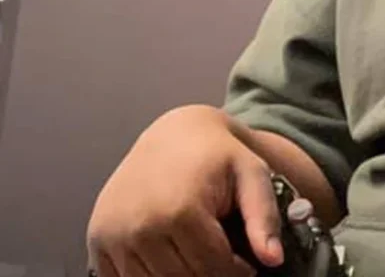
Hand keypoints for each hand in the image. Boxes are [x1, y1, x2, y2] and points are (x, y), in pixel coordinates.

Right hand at [86, 104, 284, 275]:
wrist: (174, 134)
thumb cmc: (217, 155)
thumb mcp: (252, 174)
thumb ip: (264, 218)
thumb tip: (274, 260)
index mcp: (180, 209)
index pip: (213, 269)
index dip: (236, 273)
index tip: (246, 265)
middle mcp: (140, 225)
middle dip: (209, 275)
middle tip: (223, 261)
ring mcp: (113, 235)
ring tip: (200, 256)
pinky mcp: (98, 240)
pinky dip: (151, 276)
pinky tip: (172, 258)